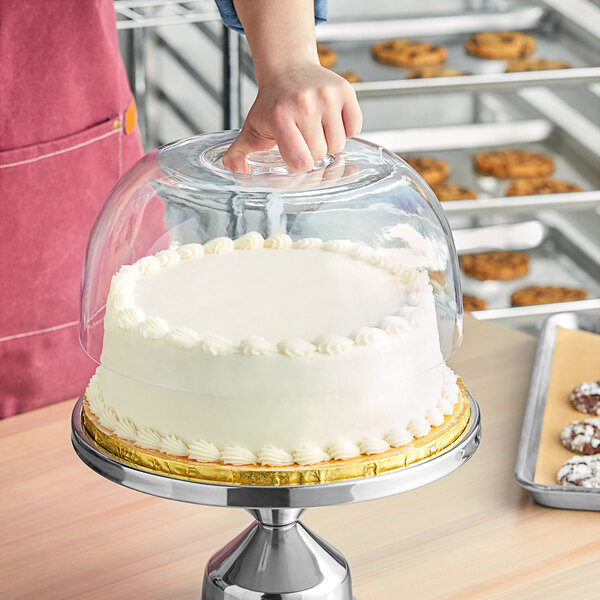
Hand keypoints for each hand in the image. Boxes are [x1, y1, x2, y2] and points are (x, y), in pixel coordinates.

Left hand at [223, 64, 361, 173]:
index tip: (293, 155)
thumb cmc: (272, 104)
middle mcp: (305, 104)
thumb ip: (238, 155)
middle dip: (313, 152)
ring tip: (316, 128)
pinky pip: (354, 129)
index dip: (299, 164)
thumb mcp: (251, 128)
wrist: (288, 68)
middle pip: (320, 154)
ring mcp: (327, 96)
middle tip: (303, 137)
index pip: (301, 161)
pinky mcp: (345, 91)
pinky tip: (330, 121)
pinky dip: (346, 130)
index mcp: (280, 116)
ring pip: (339, 144)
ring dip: (329, 143)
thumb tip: (235, 172)